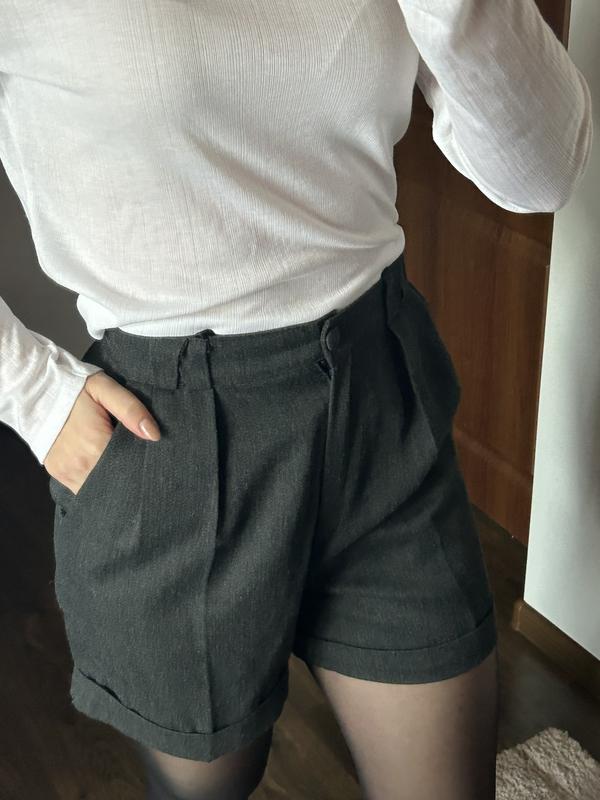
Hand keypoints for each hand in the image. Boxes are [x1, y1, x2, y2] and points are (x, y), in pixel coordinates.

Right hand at [43, 371, 160, 495]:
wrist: (37, 390)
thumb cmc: (76, 387)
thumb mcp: (106, 389)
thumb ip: (131, 410)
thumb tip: (154, 435)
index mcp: (94, 445)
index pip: (128, 470)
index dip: (141, 467)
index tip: (150, 461)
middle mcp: (79, 466)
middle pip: (114, 483)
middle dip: (127, 476)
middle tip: (138, 461)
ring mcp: (66, 473)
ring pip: (98, 488)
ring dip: (111, 479)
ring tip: (120, 462)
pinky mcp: (59, 474)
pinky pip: (83, 486)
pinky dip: (95, 478)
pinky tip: (102, 463)